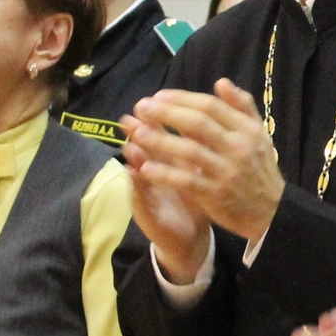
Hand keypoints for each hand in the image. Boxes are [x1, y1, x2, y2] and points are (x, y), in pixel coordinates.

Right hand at [121, 115, 213, 285]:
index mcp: (172, 159)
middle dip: (140, 130)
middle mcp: (157, 170)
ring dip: (134, 154)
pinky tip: (134, 172)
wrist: (190, 237)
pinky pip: (140, 196)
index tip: (159, 98)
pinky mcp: (146, 212)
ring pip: (138, 167)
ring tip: (129, 142)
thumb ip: (201, 144)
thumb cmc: (197, 198)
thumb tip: (205, 114)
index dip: (161, 117)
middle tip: (132, 116)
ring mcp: (149, 190)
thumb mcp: (203, 170)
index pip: (163, 132)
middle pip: (145, 145)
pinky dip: (137, 184)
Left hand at [124, 80, 284, 247]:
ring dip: (162, 141)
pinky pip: (187, 181)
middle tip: (142, 106)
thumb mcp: (259, 135)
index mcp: (248, 130)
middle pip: (198, 124)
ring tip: (139, 133)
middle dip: (167, 113)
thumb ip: (242, 107)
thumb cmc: (260, 170)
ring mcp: (227, 172)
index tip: (159, 96)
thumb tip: (221, 82)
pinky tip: (147, 168)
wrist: (273, 212)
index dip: (182, 98)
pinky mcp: (216, 195)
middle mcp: (238, 148)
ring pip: (189, 151)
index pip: (211, 107)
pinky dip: (166, 174)